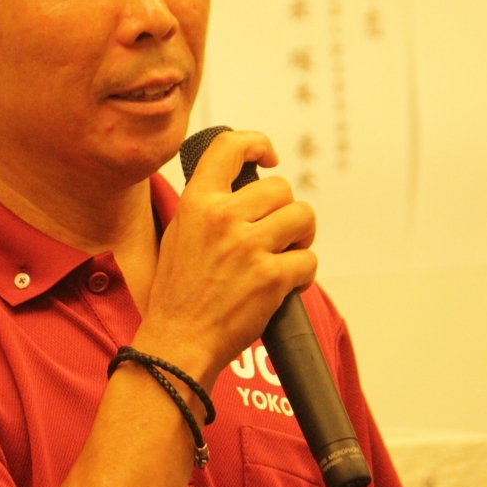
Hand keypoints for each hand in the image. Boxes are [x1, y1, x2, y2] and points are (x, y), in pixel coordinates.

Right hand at [134, 130, 317, 388]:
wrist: (178, 342)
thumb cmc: (178, 293)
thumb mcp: (179, 233)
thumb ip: (208, 205)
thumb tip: (244, 188)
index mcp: (197, 202)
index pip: (230, 147)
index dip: (257, 144)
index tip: (269, 158)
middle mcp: (223, 217)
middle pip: (281, 189)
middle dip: (286, 211)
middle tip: (277, 234)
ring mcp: (249, 246)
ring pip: (303, 217)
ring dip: (301, 237)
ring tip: (286, 254)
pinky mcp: (271, 276)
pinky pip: (308, 260)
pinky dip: (302, 275)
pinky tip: (283, 286)